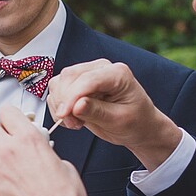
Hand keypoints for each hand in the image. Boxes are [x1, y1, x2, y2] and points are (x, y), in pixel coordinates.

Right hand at [43, 59, 181, 169]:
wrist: (138, 126)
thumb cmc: (135, 121)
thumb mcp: (119, 120)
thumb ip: (97, 111)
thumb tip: (76, 106)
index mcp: (117, 73)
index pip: (87, 79)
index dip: (72, 97)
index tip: (64, 115)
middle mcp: (100, 69)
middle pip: (69, 77)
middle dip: (64, 102)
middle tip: (73, 123)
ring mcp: (87, 74)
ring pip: (59, 82)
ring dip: (60, 105)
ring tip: (75, 122)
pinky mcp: (77, 84)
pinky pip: (57, 91)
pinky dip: (58, 106)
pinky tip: (73, 118)